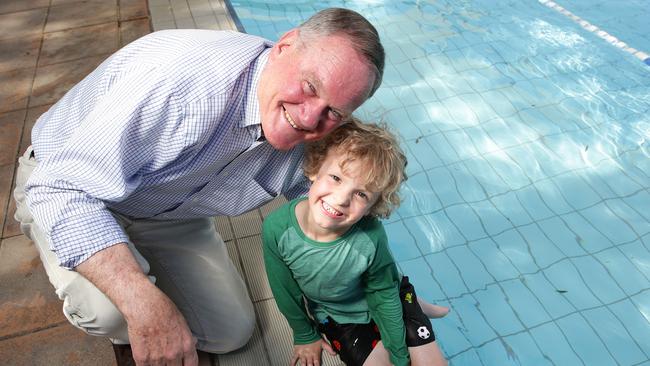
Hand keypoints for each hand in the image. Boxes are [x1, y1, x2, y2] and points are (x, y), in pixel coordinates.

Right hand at [76, 244, 197, 365]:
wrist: (145, 306)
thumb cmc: (163, 309)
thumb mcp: (182, 322)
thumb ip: (186, 338)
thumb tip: (192, 344)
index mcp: (186, 345)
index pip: (191, 365)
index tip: (182, 364)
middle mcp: (173, 354)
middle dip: (172, 365)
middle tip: (168, 360)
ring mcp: (158, 358)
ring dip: (159, 365)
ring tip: (156, 356)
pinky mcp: (142, 358)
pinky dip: (147, 365)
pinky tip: (148, 359)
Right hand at [290, 339, 334, 365]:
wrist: (305, 331)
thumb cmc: (314, 336)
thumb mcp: (323, 342)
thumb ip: (329, 348)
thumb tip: (334, 353)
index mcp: (315, 353)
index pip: (317, 363)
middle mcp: (309, 355)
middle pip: (310, 365)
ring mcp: (303, 354)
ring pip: (303, 364)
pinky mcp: (297, 352)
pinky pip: (294, 358)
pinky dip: (292, 363)